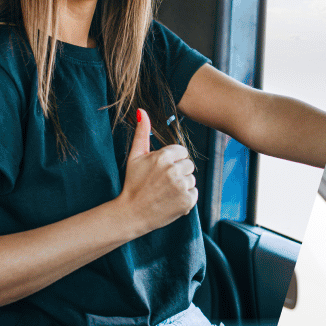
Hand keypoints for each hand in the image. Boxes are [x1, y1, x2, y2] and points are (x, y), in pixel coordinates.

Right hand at [116, 109, 197, 232]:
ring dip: (182, 185)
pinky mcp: (187, 201)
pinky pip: (194, 193)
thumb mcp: (134, 157)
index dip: (172, 161)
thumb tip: (142, 111)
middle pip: (189, 165)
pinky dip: (184, 198)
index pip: (182, 152)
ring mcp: (181, 186)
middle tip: (161, 182)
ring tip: (164, 192)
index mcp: (164, 156)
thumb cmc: (133, 183)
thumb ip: (141, 133)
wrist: (131, 213)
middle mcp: (174, 170)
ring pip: (191, 179)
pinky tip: (170, 200)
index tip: (160, 171)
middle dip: (178, 172)